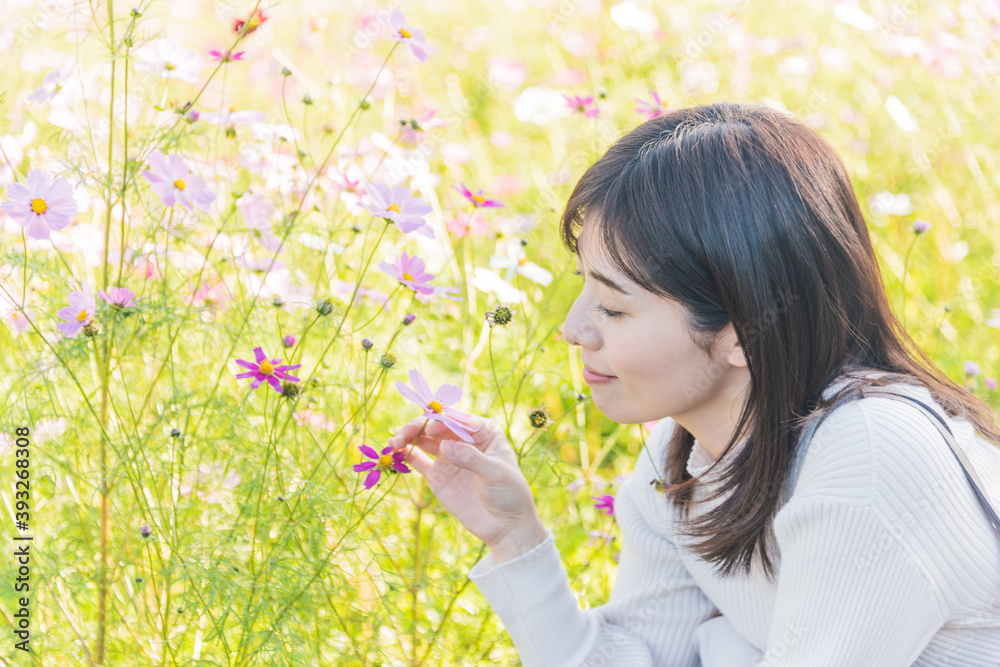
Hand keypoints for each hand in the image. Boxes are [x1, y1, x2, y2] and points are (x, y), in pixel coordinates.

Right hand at [388, 414, 548, 561]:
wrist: (506, 526)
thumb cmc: (510, 494)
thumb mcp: (497, 473)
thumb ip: (472, 459)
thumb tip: (445, 446)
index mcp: (483, 432)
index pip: (459, 419)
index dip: (442, 420)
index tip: (431, 429)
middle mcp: (463, 440)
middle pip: (437, 426)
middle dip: (419, 426)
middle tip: (405, 432)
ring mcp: (449, 456)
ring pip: (424, 440)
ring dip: (408, 436)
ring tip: (395, 441)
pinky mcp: (437, 475)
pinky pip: (417, 460)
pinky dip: (405, 454)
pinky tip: (394, 451)